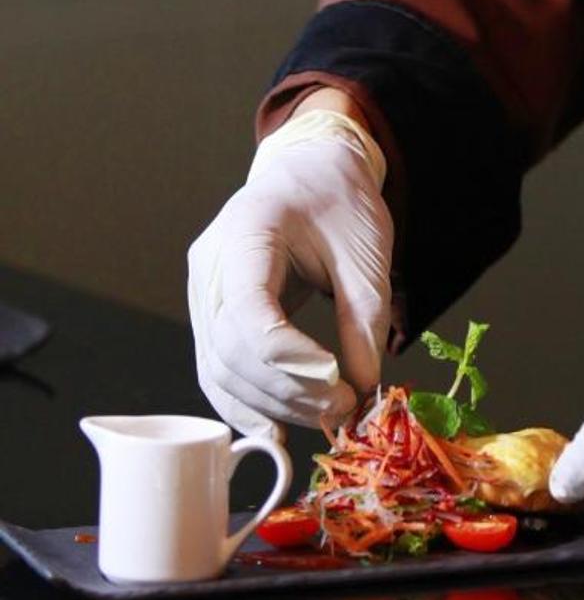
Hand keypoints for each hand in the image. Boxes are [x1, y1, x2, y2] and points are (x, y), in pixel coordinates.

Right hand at [187, 108, 391, 434]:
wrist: (310, 172)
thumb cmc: (338, 201)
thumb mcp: (365, 250)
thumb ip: (363, 316)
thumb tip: (364, 385)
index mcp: (247, 231)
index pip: (248, 309)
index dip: (288, 356)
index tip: (336, 379)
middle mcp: (211, 265)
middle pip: (230, 349)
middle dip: (286, 390)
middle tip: (343, 408)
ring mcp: (204, 292)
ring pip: (219, 369)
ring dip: (271, 405)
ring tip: (327, 416)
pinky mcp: (211, 315)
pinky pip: (219, 369)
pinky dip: (248, 403)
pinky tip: (280, 426)